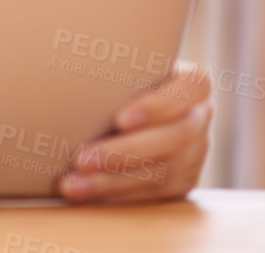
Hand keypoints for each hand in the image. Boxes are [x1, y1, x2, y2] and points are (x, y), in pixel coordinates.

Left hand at [56, 59, 212, 203]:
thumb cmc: (117, 80)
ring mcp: (192, 155)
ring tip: (73, 183)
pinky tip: (84, 193)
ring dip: (112, 181)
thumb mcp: (123, 69)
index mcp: (191, 85)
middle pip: (173, 139)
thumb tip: (67, 67)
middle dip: (124, 152)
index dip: (158, 105)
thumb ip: (114, 70)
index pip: (190, 88)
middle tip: (82, 158)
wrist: (124, 111)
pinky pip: (151, 196)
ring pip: (161, 174)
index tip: (120, 119)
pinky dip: (114, 196)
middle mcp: (197, 120)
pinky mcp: (179, 184)